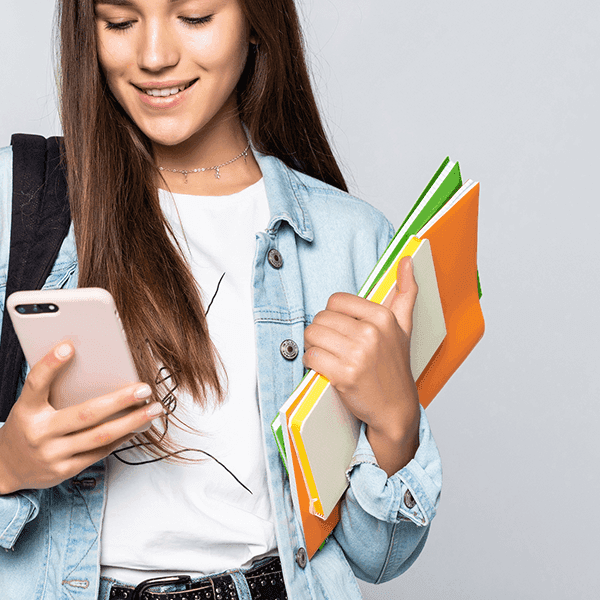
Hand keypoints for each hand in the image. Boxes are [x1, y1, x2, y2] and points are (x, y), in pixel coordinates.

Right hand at [0, 340, 164, 494]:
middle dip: (120, 400)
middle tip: (145, 388)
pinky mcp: (64, 470)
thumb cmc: (27, 427)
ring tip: (154, 409)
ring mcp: (52, 455)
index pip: (36, 383)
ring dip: (132, 421)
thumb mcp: (30, 406)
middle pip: (85, 414)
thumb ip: (52, 389)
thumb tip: (92, 366)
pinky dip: (122, 437)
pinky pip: (100, 452)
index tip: (69, 346)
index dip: (51, 364)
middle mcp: (38, 433)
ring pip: (99, 435)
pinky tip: (138, 426)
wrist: (4, 470)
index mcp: (26, 411)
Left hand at [303, 256, 419, 475]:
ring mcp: (358, 355)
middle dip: (322, 332)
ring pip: (312, 335)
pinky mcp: (344, 375)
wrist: (396, 408)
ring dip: (314, 346)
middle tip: (334, 345)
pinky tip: (324, 368)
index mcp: (383, 317)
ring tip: (328, 355)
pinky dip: (311, 363)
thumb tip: (408, 260)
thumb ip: (406, 292)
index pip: (336, 301)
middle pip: (321, 318)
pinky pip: (311, 357)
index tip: (342, 329)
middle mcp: (371, 333)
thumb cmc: (395, 366)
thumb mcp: (404, 327)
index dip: (333, 315)